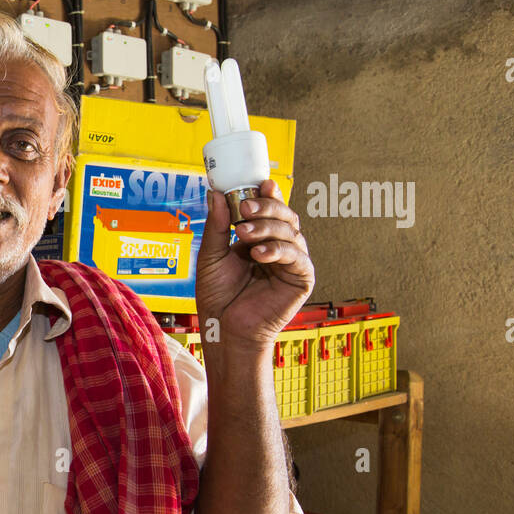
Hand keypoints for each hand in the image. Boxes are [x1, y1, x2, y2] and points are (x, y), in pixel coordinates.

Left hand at [195, 178, 313, 351]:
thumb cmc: (218, 296)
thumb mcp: (211, 255)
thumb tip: (216, 194)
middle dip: (266, 208)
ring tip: (243, 234)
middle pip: (284, 216)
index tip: (259, 184)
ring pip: (291, 232)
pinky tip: (258, 254)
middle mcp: (279, 247)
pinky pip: (297, 257)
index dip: (268, 195)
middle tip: (245, 208)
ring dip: (267, 228)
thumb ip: (217, 226)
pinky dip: (278, 250)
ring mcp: (292, 262)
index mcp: (261, 239)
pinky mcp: (302, 279)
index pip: (271, 210)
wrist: (223, 328)